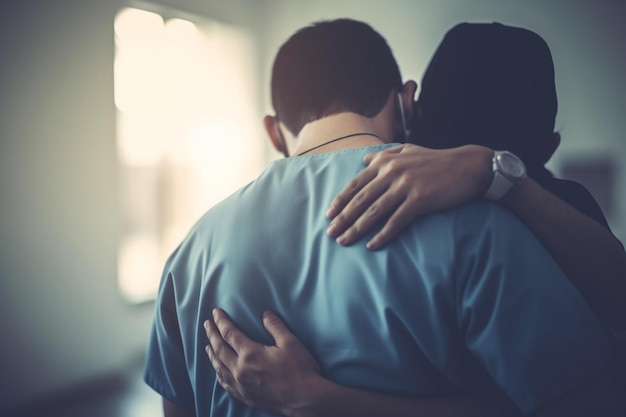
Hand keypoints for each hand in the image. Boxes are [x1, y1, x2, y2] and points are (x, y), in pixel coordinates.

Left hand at [204, 309, 321, 416]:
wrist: (304, 400)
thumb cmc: (300, 370)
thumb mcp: (290, 342)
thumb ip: (275, 326)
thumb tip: (265, 314)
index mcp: (250, 354)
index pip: (229, 333)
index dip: (221, 321)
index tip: (215, 312)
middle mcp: (241, 370)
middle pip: (220, 349)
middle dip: (212, 335)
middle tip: (206, 324)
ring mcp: (241, 385)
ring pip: (219, 367)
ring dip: (212, 354)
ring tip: (207, 346)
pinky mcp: (245, 397)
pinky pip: (225, 384)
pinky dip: (218, 374)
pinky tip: (218, 371)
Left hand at [326, 144, 492, 248]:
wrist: (467, 166)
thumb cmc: (437, 160)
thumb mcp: (408, 150)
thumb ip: (384, 155)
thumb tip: (363, 160)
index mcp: (386, 162)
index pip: (356, 184)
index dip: (340, 201)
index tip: (329, 214)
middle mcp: (392, 173)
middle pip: (361, 200)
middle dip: (343, 218)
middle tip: (331, 233)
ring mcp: (406, 186)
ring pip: (374, 211)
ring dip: (357, 229)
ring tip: (344, 241)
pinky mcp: (420, 200)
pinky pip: (396, 221)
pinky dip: (383, 235)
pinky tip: (372, 245)